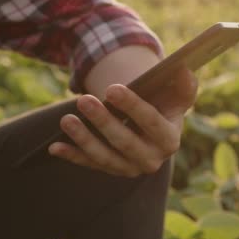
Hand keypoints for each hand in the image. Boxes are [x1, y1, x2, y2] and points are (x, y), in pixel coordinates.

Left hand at [48, 68, 197, 176]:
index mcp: (169, 140)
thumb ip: (184, 84)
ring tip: (66, 119)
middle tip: (83, 100)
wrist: (152, 123)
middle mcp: (151, 160)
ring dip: (84, 139)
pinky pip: (89, 163)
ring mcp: (129, 168)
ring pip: (104, 157)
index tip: (112, 88)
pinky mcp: (110, 168)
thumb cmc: (165, 103)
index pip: (151, 123)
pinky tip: (55, 147)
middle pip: (125, 143)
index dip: (132, 106)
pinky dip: (72, 156)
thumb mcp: (177, 93)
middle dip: (103, 122)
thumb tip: (183, 69)